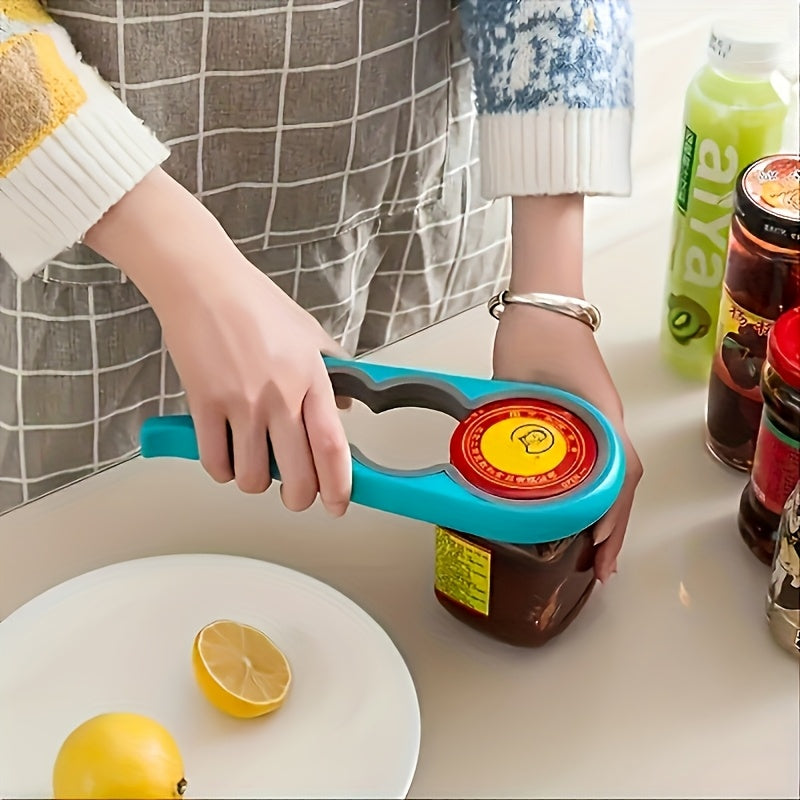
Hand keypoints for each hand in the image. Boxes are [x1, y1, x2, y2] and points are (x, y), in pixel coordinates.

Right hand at [161, 267, 351, 514]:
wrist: (202, 283)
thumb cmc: (254, 302)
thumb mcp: (309, 333)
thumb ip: (332, 372)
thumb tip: (345, 407)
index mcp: (311, 378)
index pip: (332, 446)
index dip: (339, 486)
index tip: (338, 504)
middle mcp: (279, 396)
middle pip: (296, 475)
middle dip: (299, 498)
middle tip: (295, 495)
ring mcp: (240, 404)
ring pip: (252, 478)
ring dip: (255, 482)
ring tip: (256, 465)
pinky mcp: (203, 405)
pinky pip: (214, 462)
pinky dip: (221, 470)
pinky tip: (226, 455)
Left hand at [492, 304, 642, 581]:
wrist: (544, 307)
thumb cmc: (535, 339)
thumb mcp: (518, 383)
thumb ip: (508, 419)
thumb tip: (488, 464)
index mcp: (600, 418)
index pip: (620, 477)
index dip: (612, 517)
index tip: (598, 550)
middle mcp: (607, 425)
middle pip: (623, 485)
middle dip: (614, 530)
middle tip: (600, 571)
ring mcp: (599, 423)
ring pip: (614, 477)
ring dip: (608, 515)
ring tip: (593, 553)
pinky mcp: (585, 420)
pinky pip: (598, 463)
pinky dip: (595, 492)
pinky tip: (580, 510)